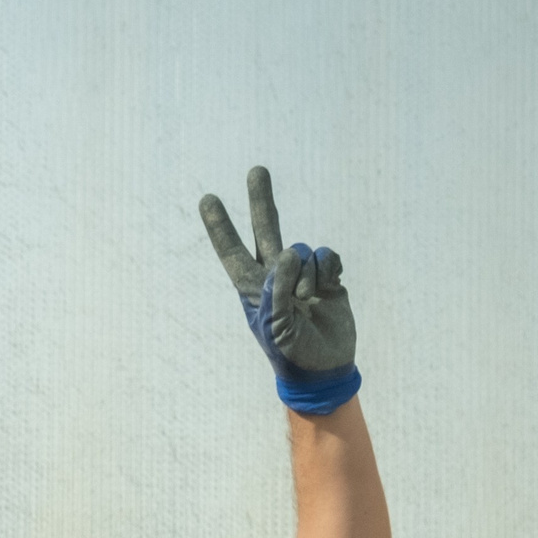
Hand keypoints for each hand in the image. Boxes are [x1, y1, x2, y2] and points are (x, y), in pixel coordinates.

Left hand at [200, 166, 361, 415]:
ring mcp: (303, 273)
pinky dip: (329, 270)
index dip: (220, 226)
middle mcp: (276, 274)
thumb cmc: (290, 352)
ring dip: (308, 274)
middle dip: (261, 200)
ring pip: (304, 249)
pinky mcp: (330, 276)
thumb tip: (289, 253)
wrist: (323, 367)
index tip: (207, 198)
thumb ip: (278, 289)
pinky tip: (327, 290)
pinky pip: (328, 255)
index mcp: (253, 287)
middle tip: (256, 170)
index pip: (232, 251)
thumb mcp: (275, 326)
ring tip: (308, 301)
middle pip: (266, 229)